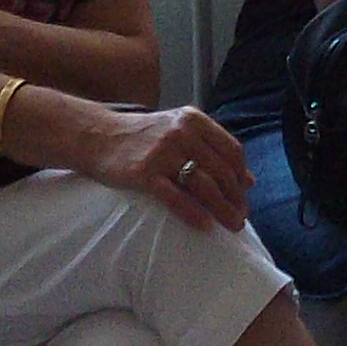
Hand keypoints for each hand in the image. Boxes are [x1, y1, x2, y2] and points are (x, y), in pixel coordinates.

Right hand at [65, 102, 251, 230]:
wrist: (97, 136)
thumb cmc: (142, 137)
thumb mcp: (179, 132)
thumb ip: (212, 150)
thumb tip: (249, 180)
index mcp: (193, 120)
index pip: (232, 150)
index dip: (241, 176)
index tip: (242, 195)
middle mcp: (181, 133)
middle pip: (221, 171)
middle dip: (236, 199)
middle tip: (240, 218)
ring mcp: (162, 152)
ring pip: (204, 186)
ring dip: (222, 210)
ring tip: (231, 226)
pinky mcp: (144, 173)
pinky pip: (176, 198)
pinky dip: (194, 214)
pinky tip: (205, 226)